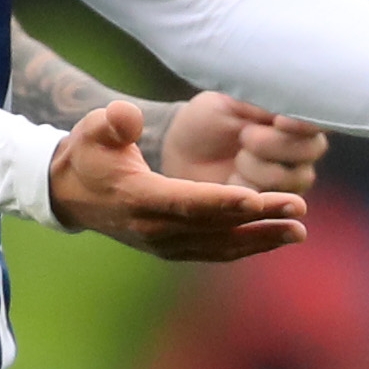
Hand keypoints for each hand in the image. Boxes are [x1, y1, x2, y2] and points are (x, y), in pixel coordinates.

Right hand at [49, 101, 306, 261]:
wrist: (70, 192)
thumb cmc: (89, 153)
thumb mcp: (92, 130)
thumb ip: (111, 122)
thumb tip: (127, 117)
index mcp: (138, 198)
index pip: (187, 202)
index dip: (222, 201)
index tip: (257, 198)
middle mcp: (154, 229)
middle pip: (214, 225)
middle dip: (258, 218)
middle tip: (298, 208)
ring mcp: (163, 244)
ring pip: (219, 245)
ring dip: (260, 239)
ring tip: (298, 230)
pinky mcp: (171, 248)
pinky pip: (214, 251)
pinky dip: (245, 247)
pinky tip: (273, 238)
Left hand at [157, 93, 330, 195]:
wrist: (183, 153)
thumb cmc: (209, 118)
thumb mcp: (231, 100)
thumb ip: (263, 99)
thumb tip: (289, 96)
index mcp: (294, 115)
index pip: (318, 117)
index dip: (304, 122)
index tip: (279, 121)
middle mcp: (301, 146)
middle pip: (312, 149)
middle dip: (275, 144)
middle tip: (245, 137)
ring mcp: (292, 177)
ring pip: (297, 179)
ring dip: (261, 168)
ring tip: (238, 157)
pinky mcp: (275, 203)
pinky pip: (276, 203)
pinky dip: (250, 190)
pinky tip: (232, 181)